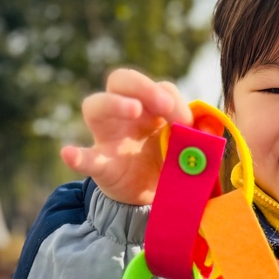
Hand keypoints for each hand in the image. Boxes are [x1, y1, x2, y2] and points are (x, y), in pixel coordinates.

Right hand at [60, 68, 191, 206]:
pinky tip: (70, 153)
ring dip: (114, 103)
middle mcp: (125, 115)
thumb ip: (197, 137)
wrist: (151, 198)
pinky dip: (76, 156)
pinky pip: (85, 158)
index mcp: (150, 107)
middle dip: (142, 86)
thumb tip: (209, 130)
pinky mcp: (101, 165)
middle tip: (163, 105)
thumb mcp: (187, 148)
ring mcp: (108, 137)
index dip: (172, 98)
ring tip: (133, 109)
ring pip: (95, 106)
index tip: (187, 121)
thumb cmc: (168, 163)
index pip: (158, 88)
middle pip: (120, 80)